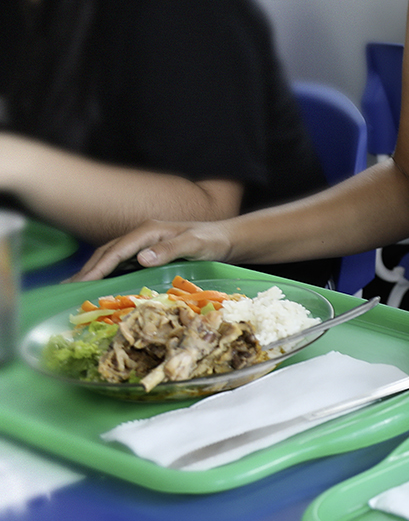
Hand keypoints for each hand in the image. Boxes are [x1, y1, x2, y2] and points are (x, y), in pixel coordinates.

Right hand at [70, 220, 231, 281]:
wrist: (227, 239)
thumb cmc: (213, 241)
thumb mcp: (195, 245)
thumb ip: (170, 249)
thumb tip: (141, 258)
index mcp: (149, 231)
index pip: (116, 250)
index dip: (97, 267)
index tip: (82, 283)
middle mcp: (144, 235)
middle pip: (108, 251)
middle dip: (87, 269)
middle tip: (68, 289)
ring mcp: (146, 243)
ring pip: (112, 256)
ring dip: (94, 270)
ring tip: (76, 287)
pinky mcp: (150, 251)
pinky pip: (123, 261)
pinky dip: (108, 271)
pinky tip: (101, 283)